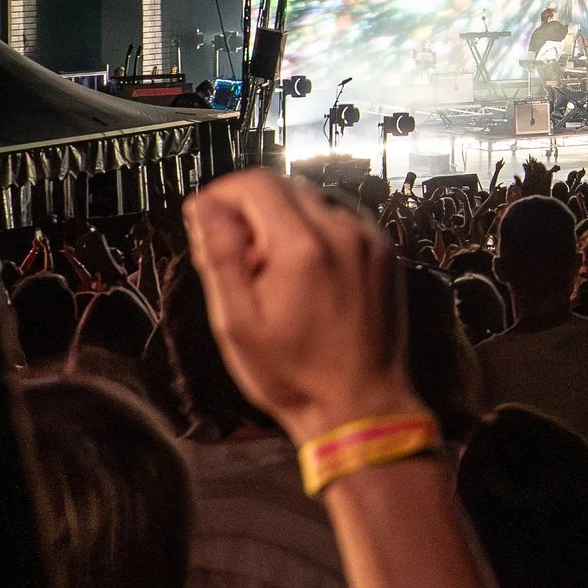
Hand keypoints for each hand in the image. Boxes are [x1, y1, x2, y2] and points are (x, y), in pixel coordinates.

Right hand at [185, 169, 420, 443]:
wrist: (361, 404)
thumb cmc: (293, 374)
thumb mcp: (237, 324)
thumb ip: (219, 257)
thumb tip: (204, 207)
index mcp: (302, 246)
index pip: (256, 183)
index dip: (222, 193)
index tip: (205, 218)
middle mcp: (342, 229)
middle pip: (285, 186)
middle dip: (251, 209)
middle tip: (238, 257)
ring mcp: (369, 238)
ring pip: (313, 200)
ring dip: (283, 219)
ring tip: (271, 271)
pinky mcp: (384, 250)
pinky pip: (340, 219)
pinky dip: (315, 231)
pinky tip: (306, 273)